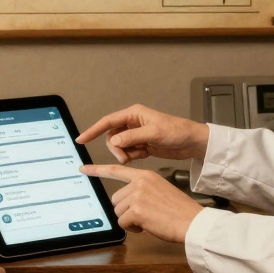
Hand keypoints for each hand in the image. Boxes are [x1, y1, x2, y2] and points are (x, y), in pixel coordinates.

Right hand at [76, 105, 209, 163]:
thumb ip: (132, 137)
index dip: (93, 130)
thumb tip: (113, 141)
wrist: (192, 142)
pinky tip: (142, 156)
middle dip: (115, 148)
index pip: (108, 122)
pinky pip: (129, 152)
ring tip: (134, 158)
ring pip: (119, 146)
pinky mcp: (142, 145)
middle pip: (112, 136)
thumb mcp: (154, 133)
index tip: (81, 140)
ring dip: (123, 153)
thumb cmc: (177, 132)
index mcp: (134, 114)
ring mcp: (137, 134)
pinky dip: (131, 156)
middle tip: (124, 158)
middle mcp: (133, 122)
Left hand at [80, 165, 202, 243]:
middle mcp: (139, 182)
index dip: (97, 170)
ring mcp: (136, 195)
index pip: (116, 170)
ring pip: (118, 212)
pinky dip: (133, 229)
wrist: (192, 221)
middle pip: (116, 199)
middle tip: (145, 214)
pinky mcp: (135, 210)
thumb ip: (142, 190)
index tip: (83, 168)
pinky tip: (147, 226)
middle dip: (126, 210)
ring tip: (149, 219)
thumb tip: (125, 201)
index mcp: (145, 175)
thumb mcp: (160, 190)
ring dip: (130, 220)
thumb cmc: (179, 210)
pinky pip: (123, 223)